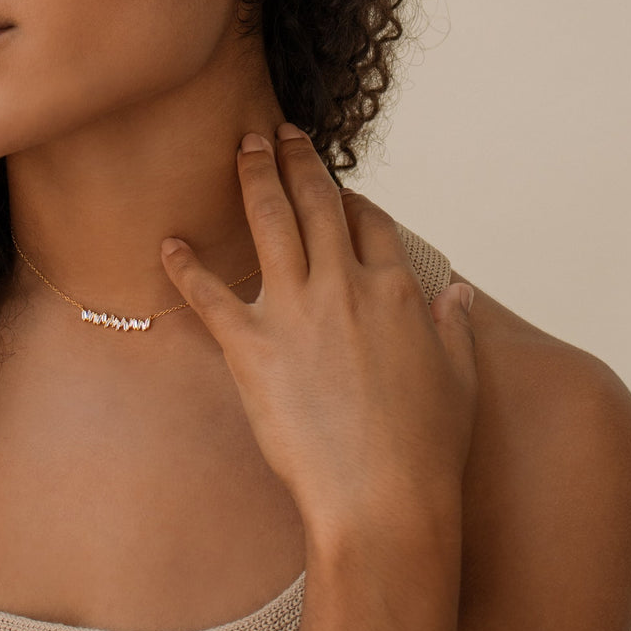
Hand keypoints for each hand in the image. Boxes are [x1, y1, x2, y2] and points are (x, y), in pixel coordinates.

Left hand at [161, 122, 476, 535]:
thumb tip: (462, 292)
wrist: (382, 499)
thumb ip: (457, 326)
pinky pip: (210, 295)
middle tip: (280, 131)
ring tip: (244, 146)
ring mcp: (295, 312)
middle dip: (299, 160)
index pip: (372, 223)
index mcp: (396, 290)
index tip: (342, 189)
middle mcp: (344, 285)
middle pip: (320, 203)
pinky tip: (168, 244)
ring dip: (255, 177)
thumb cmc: (428, 447)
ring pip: (271, 222)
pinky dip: (186, 268)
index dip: (355, 200)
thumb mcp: (461, 378)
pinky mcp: (251, 347)